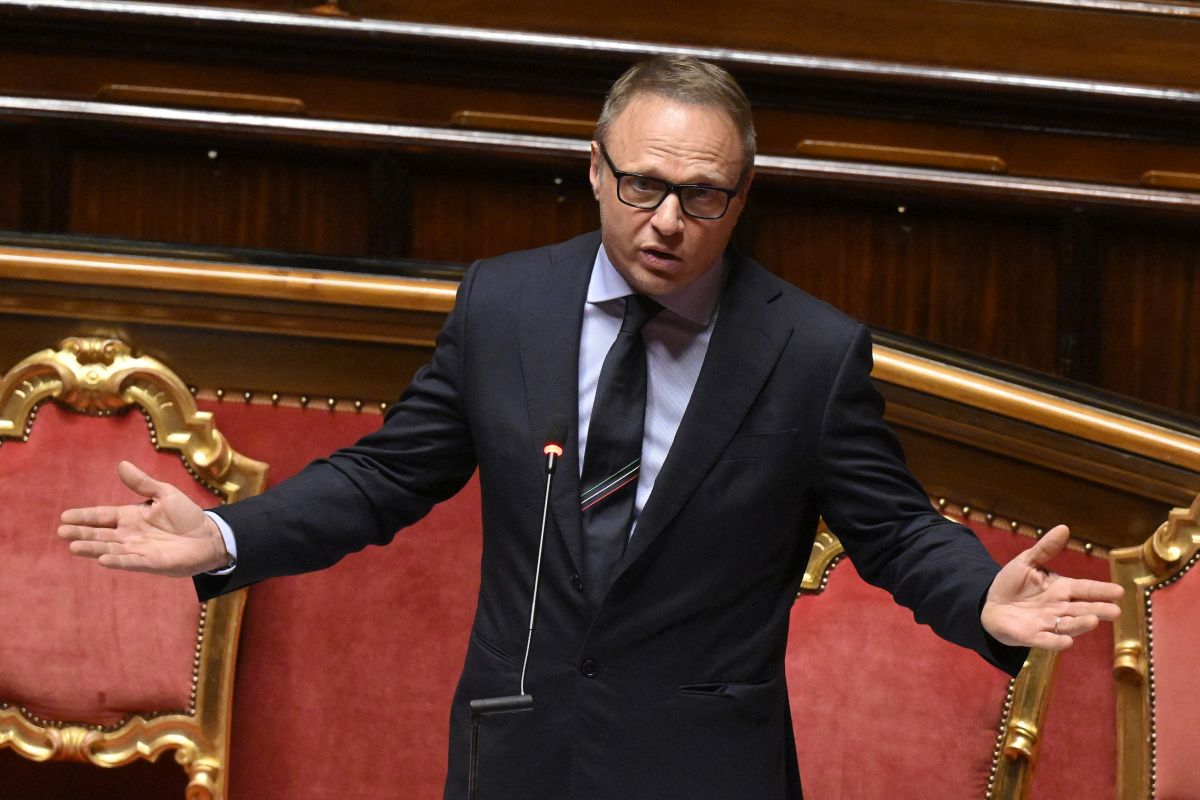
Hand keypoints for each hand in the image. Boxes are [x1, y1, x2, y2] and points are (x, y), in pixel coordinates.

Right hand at [58, 461, 229, 576]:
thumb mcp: (164, 494)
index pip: (102, 516)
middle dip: (81, 533)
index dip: (84, 516)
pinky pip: (130, 562)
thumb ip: (142, 483)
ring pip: (110, 549)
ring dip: (92, 549)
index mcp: (130, 516)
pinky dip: (117, 560)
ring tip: (73, 547)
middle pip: (100, 534)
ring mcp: (138, 550)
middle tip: (61, 532)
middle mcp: (129, 534)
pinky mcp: (150, 563)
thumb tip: (121, 464)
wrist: (209, 536)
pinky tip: (102, 559)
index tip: (65, 516)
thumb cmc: (186, 515)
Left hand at [981, 524, 1122, 649]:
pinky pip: (1046, 640)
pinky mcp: (1032, 636)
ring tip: (1093, 621)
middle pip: (1082, 609)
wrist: (990, 604)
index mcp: (1061, 589)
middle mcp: (1059, 608)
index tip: (1119, 591)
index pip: (1084, 589)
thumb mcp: (1027, 562)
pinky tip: (1067, 641)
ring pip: (1068, 625)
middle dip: (1098, 610)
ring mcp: (1047, 623)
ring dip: (1081, 624)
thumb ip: (1045, 548)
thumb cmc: (1013, 583)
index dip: (1101, 590)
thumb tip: (1064, 527)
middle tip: (1116, 611)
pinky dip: (1056, 641)